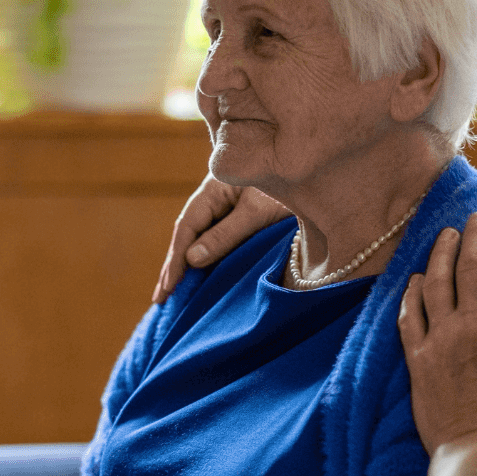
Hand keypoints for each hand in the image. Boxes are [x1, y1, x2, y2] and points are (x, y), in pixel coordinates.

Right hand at [152, 174, 291, 301]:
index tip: (169, 287)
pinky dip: (207, 262)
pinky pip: (218, 243)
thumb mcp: (255, 213)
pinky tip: (201, 279)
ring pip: (201, 241)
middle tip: (160, 299)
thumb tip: (191, 260)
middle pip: (188, 236)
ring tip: (172, 296)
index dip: (176, 259)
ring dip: (187, 268)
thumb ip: (224, 235)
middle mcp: (216, 199)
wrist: (316, 176)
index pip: (187, 227)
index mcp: (214, 190)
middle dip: (173, 268)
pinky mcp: (242, 220)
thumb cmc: (287, 189)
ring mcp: (228, 209)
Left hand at [397, 212, 476, 455]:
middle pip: (471, 265)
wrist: (474, 448)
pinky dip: (412, 291)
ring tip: (446, 234)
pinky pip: (409, 314)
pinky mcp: (416, 356)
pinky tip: (416, 277)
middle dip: (476, 235)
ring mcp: (440, 337)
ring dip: (441, 252)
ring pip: (436, 281)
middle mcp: (470, 322)